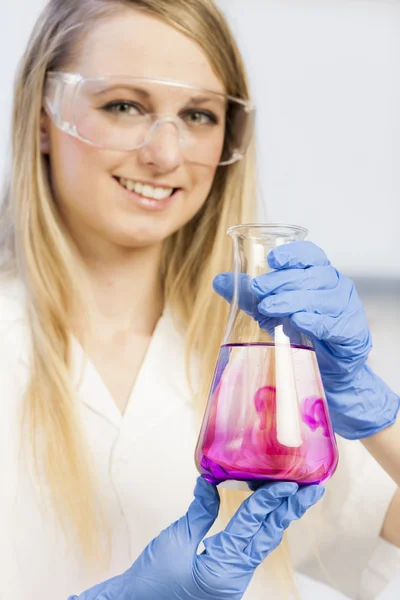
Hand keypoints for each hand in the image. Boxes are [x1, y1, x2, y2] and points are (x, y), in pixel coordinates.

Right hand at [70, 477, 322, 599]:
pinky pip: (249, 550)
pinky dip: (259, 529)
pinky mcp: (227, 578)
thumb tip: (211, 484)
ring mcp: (234, 579)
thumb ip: (199, 512)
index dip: (270, 500)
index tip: (288, 481)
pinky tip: (264, 514)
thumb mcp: (176, 541)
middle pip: (270, 537)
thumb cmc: (151, 580)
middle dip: (291, 511)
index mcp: (224, 568)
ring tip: (295, 496)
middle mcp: (236, 575)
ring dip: (279, 518)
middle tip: (313, 489)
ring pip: (263, 544)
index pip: (252, 526)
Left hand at [213, 241, 399, 439]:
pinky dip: (316, 321)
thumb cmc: (302, 332)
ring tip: (270, 307)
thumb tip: (218, 280)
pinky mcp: (353, 333)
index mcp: (318, 274)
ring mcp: (347, 308)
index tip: (272, 259)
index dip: (294, 254)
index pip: (310, 255)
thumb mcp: (271, 311)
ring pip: (323, 297)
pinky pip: (335, 324)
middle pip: (313, 275)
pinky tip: (299, 321)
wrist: (328, 370)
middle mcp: (336, 286)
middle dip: (283, 280)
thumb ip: (249, 295)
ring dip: (294, 300)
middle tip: (259, 288)